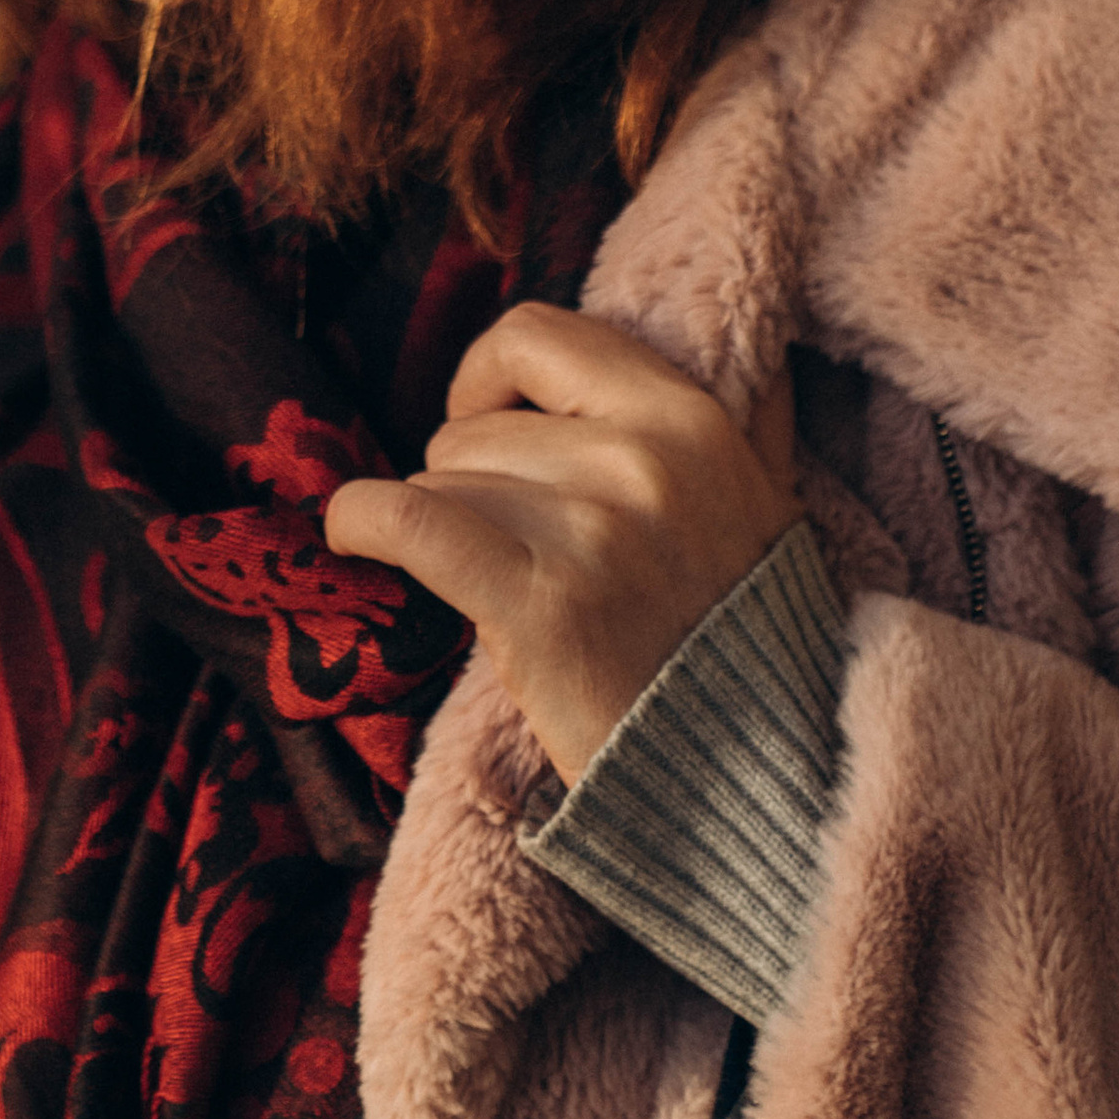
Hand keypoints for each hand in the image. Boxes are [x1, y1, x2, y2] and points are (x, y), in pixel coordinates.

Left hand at [324, 304, 799, 785]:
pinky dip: (361, 522)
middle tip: (518, 552)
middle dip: (471, 486)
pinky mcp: (541, 607)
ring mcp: (593, 531)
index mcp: (690, 419)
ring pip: (441, 483)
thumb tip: (764, 352)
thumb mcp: (769, 507)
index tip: (488, 429)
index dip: (487, 379)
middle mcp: (644, 459)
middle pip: (472, 429)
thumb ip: (751, 422)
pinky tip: (349, 534)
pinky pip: (410, 521)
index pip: (534, 336)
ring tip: (512, 594)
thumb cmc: (742, 641)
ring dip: (451, 535)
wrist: (753, 782)